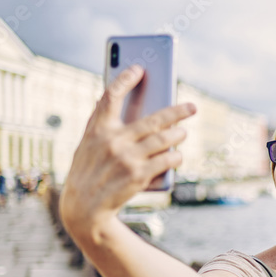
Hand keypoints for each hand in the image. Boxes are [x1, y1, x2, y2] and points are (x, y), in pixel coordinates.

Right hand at [60, 65, 194, 236]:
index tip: (139, 68)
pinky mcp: (138, 175)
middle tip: (192, 107)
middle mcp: (112, 140)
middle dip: (177, 111)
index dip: (124, 78)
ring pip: (165, 139)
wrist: (83, 209)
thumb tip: (125, 110)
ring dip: (179, 134)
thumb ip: (103, 128)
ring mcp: (126, 158)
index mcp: (97, 130)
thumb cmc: (88, 173)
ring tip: (183, 132)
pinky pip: (167, 159)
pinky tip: (178, 155)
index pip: (110, 96)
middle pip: (153, 118)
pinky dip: (176, 156)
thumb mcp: (87, 147)